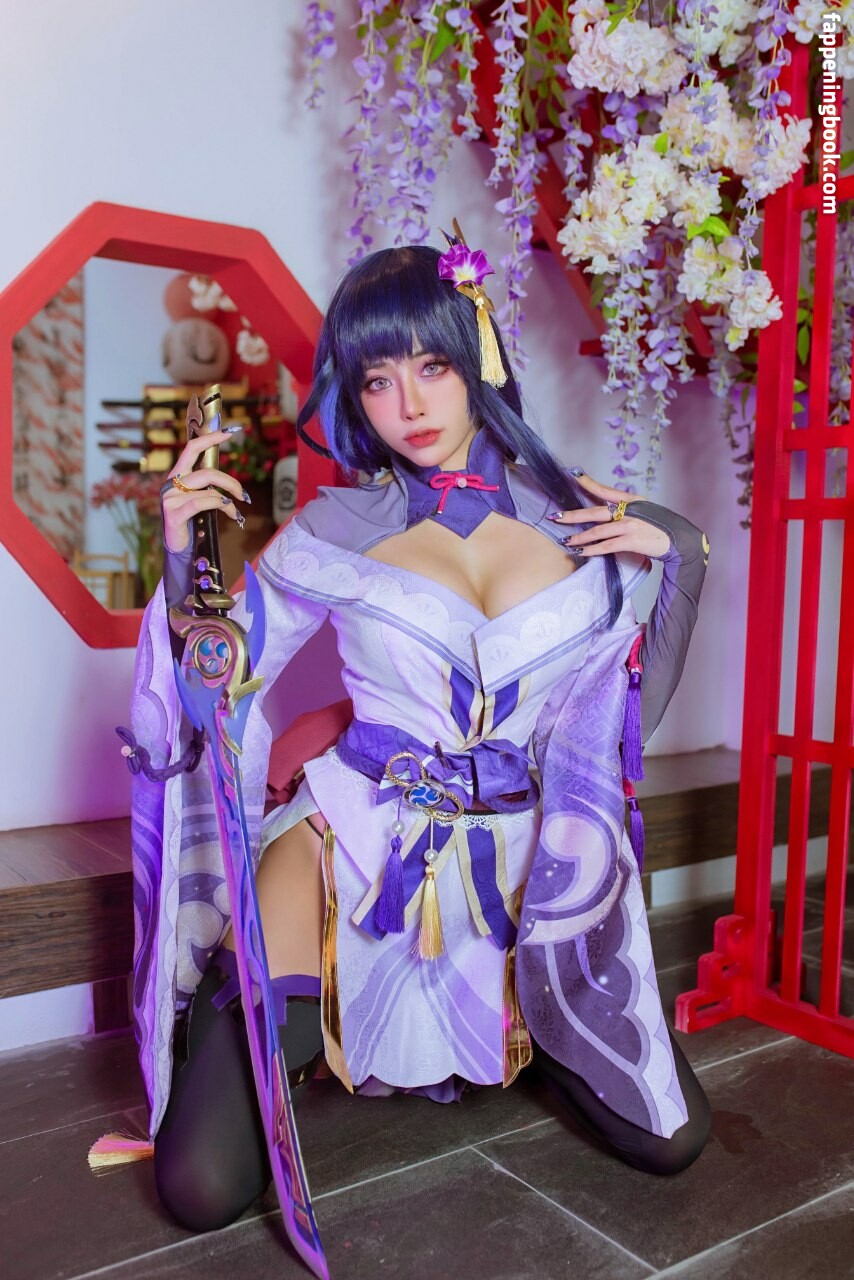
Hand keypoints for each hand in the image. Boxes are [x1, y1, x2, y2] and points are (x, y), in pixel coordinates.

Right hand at [160, 429, 247, 552]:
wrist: (178, 547)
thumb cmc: (191, 522)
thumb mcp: (200, 499)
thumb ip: (208, 487)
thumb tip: (230, 482)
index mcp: (177, 476)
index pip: (191, 449)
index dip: (209, 438)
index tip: (229, 432)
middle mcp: (171, 484)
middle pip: (206, 472)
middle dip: (230, 482)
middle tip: (243, 494)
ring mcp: (170, 499)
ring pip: (207, 489)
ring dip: (228, 500)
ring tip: (236, 511)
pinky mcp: (173, 514)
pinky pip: (200, 503)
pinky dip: (219, 506)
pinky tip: (230, 513)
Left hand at [550, 472, 670, 558]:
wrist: (681, 540)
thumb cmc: (662, 527)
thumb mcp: (645, 512)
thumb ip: (628, 511)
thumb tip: (610, 515)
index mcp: (632, 500)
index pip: (605, 490)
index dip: (587, 482)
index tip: (573, 474)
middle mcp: (629, 509)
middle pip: (594, 511)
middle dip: (573, 515)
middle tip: (556, 516)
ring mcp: (630, 524)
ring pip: (597, 530)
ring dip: (580, 537)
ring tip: (566, 541)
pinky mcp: (631, 540)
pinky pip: (606, 545)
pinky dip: (592, 549)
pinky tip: (582, 552)